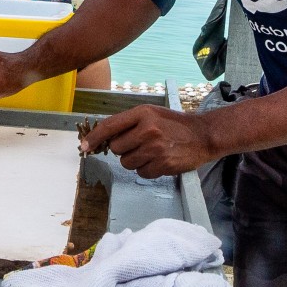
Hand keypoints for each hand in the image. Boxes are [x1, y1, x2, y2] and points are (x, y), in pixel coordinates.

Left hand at [82, 105, 221, 178]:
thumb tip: (102, 137)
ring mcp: (155, 149)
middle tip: (139, 144)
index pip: (109, 126)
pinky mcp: (162, 164)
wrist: (203, 136)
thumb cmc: (174, 124)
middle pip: (116, 148)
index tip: (84, 147)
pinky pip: (140, 173)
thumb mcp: (151, 114)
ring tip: (150, 152)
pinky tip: (158, 160)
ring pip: (126, 162)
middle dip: (123, 149)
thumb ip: (128, 122)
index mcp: (143, 113)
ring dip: (134, 160)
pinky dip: (146, 169)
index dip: (93, 138)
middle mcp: (148, 130)